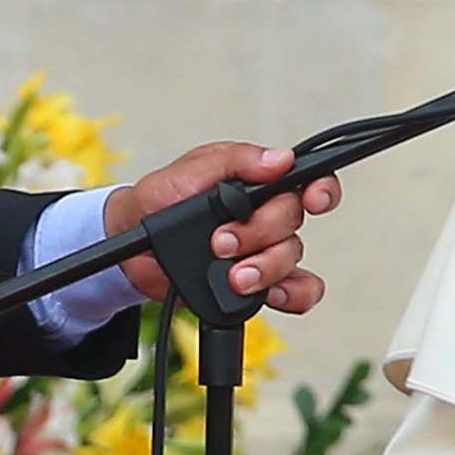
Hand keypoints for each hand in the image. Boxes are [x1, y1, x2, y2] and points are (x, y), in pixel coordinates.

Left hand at [102, 144, 340, 313]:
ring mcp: (262, 251)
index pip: (306, 180)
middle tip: (221, 242)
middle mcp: (265, 216)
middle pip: (292, 223)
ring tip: (232, 276)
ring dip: (265, 268)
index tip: (313, 199)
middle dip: (259, 234)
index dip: (321, 190)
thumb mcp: (190, 170)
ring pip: (291, 259)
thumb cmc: (159, 200)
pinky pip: (297, 292)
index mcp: (256, 183)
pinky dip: (292, 295)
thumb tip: (280, 159)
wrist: (133, 249)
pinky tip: (270, 294)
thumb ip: (235, 160)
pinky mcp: (257, 284)